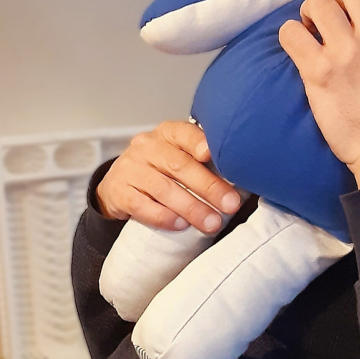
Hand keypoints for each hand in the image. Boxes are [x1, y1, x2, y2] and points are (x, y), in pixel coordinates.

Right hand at [97, 121, 240, 232]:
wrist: (119, 185)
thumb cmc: (160, 170)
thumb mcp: (177, 157)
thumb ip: (202, 162)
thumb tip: (241, 180)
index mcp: (166, 134)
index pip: (184, 133)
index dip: (198, 142)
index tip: (212, 154)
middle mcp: (147, 147)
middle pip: (179, 165)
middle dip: (208, 186)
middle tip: (230, 205)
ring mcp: (130, 168)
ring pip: (163, 188)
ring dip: (191, 207)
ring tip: (212, 223)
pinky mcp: (118, 191)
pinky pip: (141, 205)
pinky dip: (163, 216)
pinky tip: (180, 225)